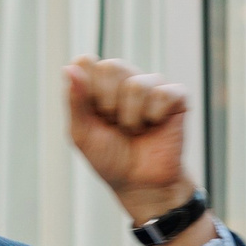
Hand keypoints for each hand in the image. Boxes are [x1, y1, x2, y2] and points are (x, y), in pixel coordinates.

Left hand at [64, 55, 197, 223]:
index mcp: (98, 84)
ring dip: (130, 117)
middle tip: (114, 124)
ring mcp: (151, 85)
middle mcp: (124, 79)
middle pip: (110, 67)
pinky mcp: (176, 96)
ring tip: (134, 129)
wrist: (140, 183)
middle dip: (108, 105)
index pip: (85, 62)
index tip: (92, 115)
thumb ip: (75, 100)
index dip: (86, 90)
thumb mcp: (82, 133)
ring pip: (136, 84)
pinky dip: (154, 116)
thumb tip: (68, 69)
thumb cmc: (109, 157)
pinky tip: (154, 125)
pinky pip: (163, 93)